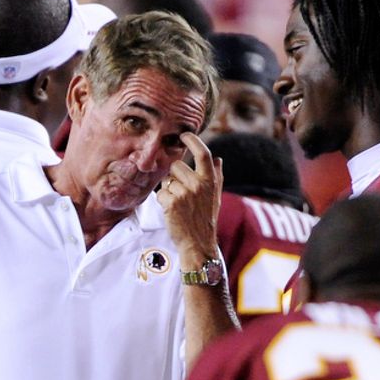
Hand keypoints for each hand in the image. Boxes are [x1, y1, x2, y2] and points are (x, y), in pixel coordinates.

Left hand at [157, 133, 222, 264]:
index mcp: (210, 180)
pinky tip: (172, 211)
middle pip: (176, 165)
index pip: (203, 153)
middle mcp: (198, 184)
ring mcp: (184, 193)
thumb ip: (216, 176)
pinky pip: (160, 193)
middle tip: (181, 192)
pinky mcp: (171, 203)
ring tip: (178, 203)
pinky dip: (162, 201)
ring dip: (168, 188)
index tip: (184, 135)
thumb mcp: (215, 197)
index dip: (193, 140)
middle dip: (174, 175)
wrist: (198, 243)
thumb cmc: (206, 219)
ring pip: (166, 179)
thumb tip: (218, 159)